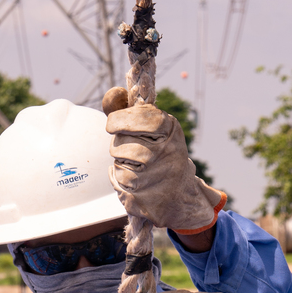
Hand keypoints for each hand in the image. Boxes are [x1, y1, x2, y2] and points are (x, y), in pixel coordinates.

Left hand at [103, 88, 225, 235]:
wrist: (180, 196)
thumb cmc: (162, 156)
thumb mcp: (156, 130)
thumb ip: (130, 112)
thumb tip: (111, 95)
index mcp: (170, 131)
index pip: (139, 116)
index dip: (120, 118)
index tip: (113, 124)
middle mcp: (166, 151)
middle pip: (121, 139)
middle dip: (118, 142)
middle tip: (127, 146)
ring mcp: (156, 175)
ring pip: (118, 158)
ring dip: (119, 160)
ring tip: (135, 164)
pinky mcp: (144, 194)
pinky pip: (119, 178)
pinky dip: (120, 177)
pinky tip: (135, 179)